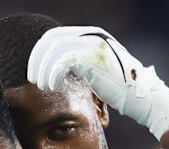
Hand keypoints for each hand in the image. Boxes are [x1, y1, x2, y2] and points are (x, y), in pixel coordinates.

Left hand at [28, 26, 168, 139]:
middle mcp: (89, 36)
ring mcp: (92, 45)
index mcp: (87, 35)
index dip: (38, 53)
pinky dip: (53, 75)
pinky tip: (52, 87)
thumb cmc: (112, 85)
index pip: (53, 36)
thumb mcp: (91, 68)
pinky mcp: (93, 59)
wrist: (136, 93)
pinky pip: (64, 62)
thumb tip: (51, 68)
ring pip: (55, 51)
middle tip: (32, 79)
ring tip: (43, 87)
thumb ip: (74, 62)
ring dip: (43, 71)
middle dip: (36, 61)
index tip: (32, 71)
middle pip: (50, 40)